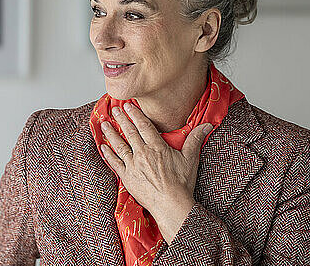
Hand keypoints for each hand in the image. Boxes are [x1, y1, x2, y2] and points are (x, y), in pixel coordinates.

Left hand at [99, 102, 212, 242]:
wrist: (171, 204)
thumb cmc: (181, 184)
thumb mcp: (191, 159)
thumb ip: (195, 139)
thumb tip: (207, 125)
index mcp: (157, 147)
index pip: (144, 126)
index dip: (135, 114)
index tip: (128, 105)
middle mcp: (143, 153)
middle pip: (130, 132)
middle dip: (121, 119)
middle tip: (114, 109)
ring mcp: (133, 165)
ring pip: (119, 145)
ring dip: (111, 133)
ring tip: (104, 123)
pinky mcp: (127, 177)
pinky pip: (114, 163)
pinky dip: (108, 154)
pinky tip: (102, 147)